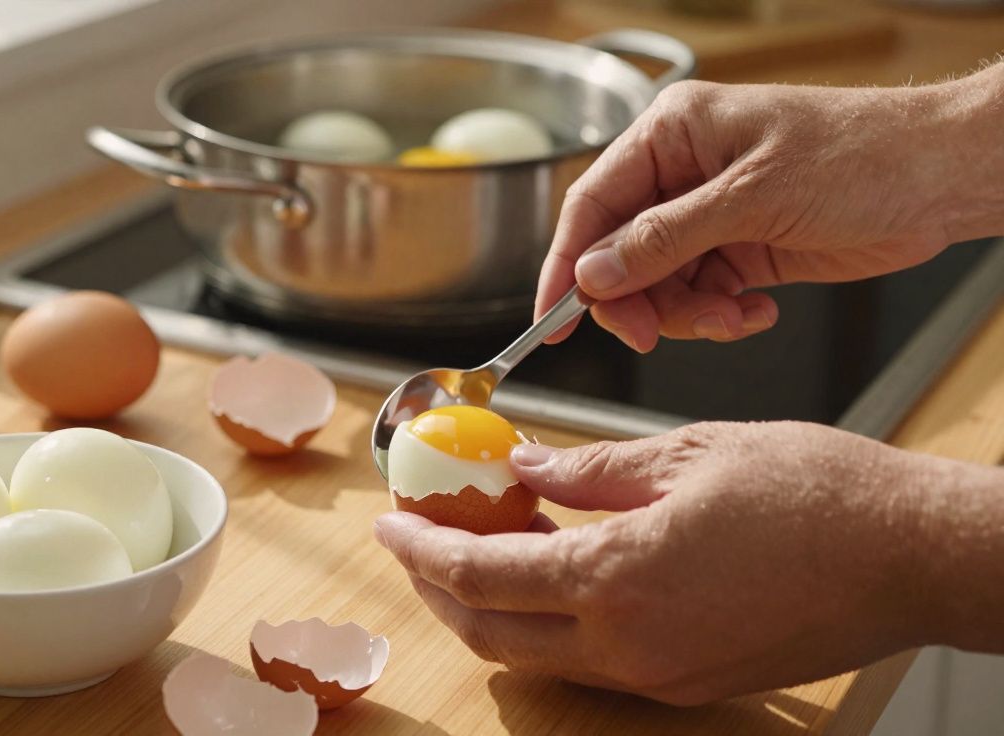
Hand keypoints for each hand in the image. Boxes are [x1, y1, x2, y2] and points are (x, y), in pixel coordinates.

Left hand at [374, 421, 961, 704]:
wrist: (911, 556)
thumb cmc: (813, 492)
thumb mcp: (685, 454)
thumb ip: (589, 470)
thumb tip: (524, 468)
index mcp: (618, 579)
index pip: (481, 575)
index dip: (421, 549)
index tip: (387, 521)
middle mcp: (629, 645)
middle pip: (492, 633)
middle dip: (439, 590)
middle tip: (418, 541)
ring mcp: (660, 674)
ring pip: (539, 654)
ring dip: (493, 607)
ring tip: (479, 547)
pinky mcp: (690, 682)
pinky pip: (593, 660)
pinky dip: (552, 620)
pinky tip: (555, 571)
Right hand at [539, 66, 1003, 350]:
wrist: (942, 177)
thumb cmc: (861, 154)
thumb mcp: (750, 197)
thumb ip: (663, 239)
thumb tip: (595, 273)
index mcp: (671, 135)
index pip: (593, 205)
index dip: (566, 265)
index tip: (552, 318)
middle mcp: (681, 175)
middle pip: (619, 255)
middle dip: (636, 301)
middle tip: (653, 334)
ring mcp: (710, 215)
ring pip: (658, 286)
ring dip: (687, 316)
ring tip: (732, 318)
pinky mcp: (740, 251)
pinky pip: (700, 298)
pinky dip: (719, 317)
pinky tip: (755, 312)